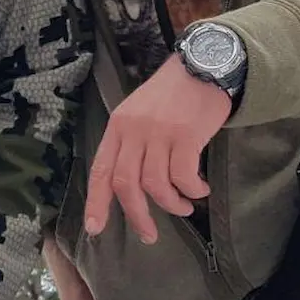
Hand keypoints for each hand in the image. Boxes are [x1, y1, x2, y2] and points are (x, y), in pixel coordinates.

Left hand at [83, 57, 231, 243]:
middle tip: (149, 235)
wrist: (204, 65)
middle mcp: (134, 130)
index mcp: (118, 127)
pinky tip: (200, 190)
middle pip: (127, 184)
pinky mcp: (186, 135)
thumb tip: (133, 186)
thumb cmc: (173, 94)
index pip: (101, 170)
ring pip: (156, 184)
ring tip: (184, 207)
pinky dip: (192, 190)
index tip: (96, 228)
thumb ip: (132, 144)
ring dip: (172, 204)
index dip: (96, 202)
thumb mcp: (140, 113)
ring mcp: (159, 132)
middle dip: (137, 215)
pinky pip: (184, 176)